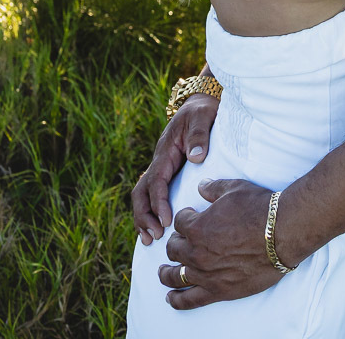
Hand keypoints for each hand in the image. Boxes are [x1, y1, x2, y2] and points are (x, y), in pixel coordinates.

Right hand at [132, 93, 219, 245]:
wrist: (199, 103)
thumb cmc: (202, 110)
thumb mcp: (202, 116)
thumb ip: (199, 134)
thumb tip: (196, 157)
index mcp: (166, 150)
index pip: (156, 181)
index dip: (159, 203)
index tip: (166, 221)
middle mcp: (160, 161)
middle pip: (141, 192)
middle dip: (144, 216)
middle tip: (155, 236)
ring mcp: (162, 167)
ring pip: (143, 195)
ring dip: (143, 217)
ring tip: (149, 240)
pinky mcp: (168, 172)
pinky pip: (153, 194)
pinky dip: (150, 212)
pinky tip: (155, 229)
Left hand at [158, 179, 282, 309]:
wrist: (282, 232)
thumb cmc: (260, 208)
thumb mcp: (235, 189)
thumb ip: (214, 188)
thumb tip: (201, 186)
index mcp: (198, 227)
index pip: (180, 222)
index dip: (185, 216)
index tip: (190, 215)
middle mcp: (197, 252)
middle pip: (174, 249)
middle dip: (175, 242)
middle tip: (179, 241)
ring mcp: (206, 274)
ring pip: (175, 275)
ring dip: (167, 273)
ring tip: (164, 272)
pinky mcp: (219, 290)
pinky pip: (189, 300)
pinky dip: (177, 299)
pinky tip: (170, 298)